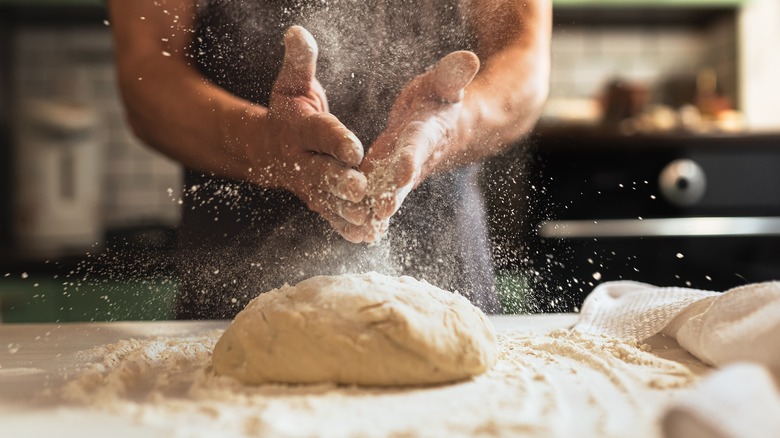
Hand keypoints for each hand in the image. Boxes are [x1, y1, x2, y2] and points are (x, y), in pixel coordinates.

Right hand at [255, 26, 367, 241]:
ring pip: (328, 200)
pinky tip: (367, 236)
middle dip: (340, 182)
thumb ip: (300, 62)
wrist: (267, 148)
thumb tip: (297, 31)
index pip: (319, 133)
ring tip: (369, 219)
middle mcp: (302, 160)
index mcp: (300, 128)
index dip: (336, 139)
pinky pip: (330, 216)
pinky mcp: (316, 201)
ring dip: (347, 211)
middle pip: (322, 172)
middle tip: (361, 189)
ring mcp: (308, 185)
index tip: (354, 147)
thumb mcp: (292, 84)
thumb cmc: (289, 110)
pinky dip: (346, 227)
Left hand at [358, 51, 479, 241]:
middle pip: (402, 179)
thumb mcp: (444, 83)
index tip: (403, 169)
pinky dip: (367, 213)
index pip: (418, 145)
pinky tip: (352, 230)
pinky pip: (376, 197)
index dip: (411, 157)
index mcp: (427, 133)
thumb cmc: (440, 99)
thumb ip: (452, 74)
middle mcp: (414, 158)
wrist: (444, 127)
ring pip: (387, 194)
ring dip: (374, 210)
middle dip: (392, 195)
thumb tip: (469, 58)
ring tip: (360, 228)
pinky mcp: (386, 179)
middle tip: (380, 212)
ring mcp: (400, 173)